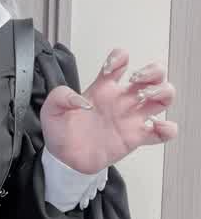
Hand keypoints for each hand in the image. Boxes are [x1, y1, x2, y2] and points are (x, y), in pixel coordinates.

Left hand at [40, 49, 177, 173]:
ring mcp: (131, 118)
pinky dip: (167, 128)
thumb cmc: (60, 132)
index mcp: (102, 89)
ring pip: (163, 97)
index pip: (119, 62)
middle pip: (152, 75)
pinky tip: (156, 127)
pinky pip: (162, 132)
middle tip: (136, 80)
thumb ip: (60, 96)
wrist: (63, 160)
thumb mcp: (50, 110)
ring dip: (163, 92)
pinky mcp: (135, 138)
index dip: (119, 58)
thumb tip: (81, 100)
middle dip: (152, 71)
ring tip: (146, 97)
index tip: (109, 69)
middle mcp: (121, 100)